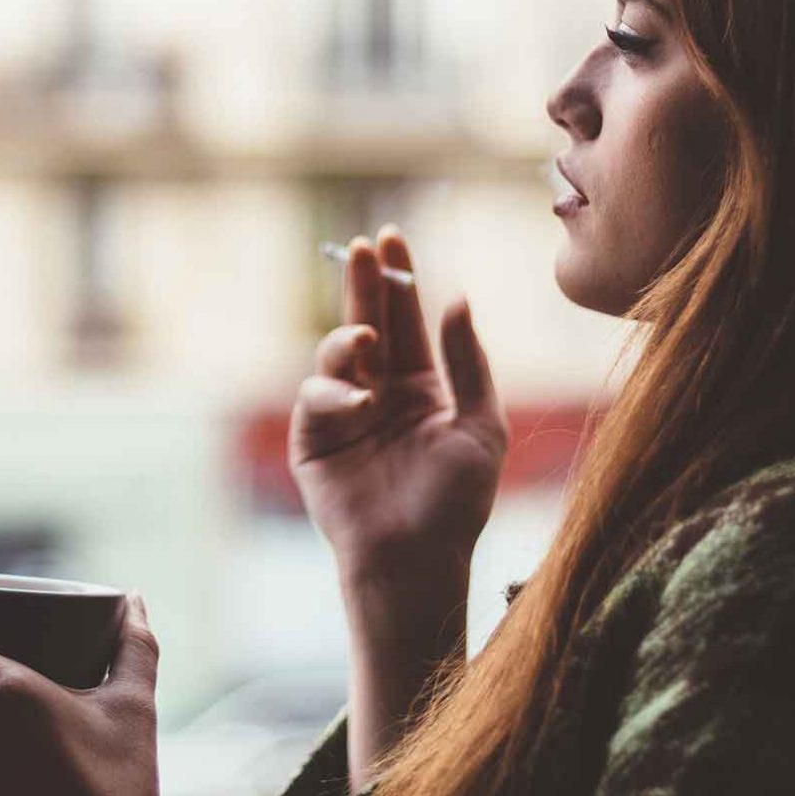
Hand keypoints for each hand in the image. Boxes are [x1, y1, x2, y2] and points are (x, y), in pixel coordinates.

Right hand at [291, 225, 509, 578]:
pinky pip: (316, 399)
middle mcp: (379, 394)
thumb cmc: (456, 502)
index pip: (406, 321)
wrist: (418, 558)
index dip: (398, 280)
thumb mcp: (481, 425)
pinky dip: (334, 391)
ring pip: (335, 355)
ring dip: (347, 337)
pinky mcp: (313, 442)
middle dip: (361, 285)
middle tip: (361, 248)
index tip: (391, 237)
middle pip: (366, 322)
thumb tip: (456, 298)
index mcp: (420, 388)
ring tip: (367, 336)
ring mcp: (343, 416)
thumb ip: (467, 362)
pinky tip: (360, 400)